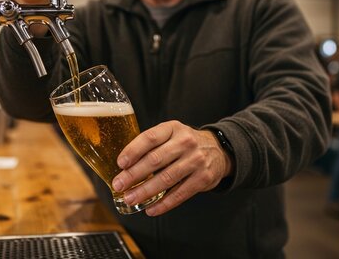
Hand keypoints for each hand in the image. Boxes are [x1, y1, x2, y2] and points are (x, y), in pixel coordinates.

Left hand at [111, 121, 232, 216]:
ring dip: (145, 191)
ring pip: (166, 178)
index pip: (150, 137)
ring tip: (130, 198)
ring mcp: (195, 160)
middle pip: (155, 160)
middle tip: (119, 185)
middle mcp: (185, 142)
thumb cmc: (185, 144)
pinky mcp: (203, 178)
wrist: (219, 150)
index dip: (133, 150)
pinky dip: (164, 203)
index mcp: (173, 128)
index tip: (120, 163)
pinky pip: (180, 194)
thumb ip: (152, 145)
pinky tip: (151, 209)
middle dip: (134, 174)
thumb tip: (124, 166)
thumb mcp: (171, 134)